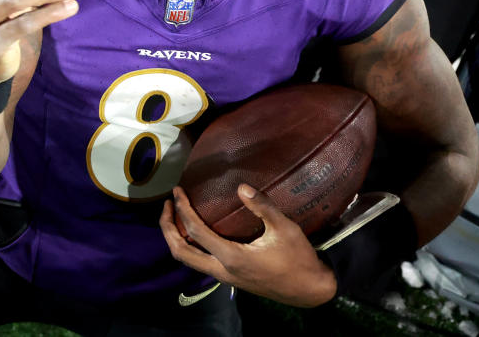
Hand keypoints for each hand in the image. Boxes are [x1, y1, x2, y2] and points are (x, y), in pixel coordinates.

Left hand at [160, 185, 336, 307]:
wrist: (310, 291)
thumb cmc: (299, 259)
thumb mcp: (285, 229)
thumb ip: (263, 207)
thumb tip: (241, 186)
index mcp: (231, 258)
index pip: (195, 232)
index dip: (182, 209)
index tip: (177, 191)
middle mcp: (222, 270)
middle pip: (180, 252)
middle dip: (167, 228)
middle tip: (167, 205)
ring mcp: (225, 277)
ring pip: (188, 261)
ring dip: (176, 238)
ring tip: (175, 216)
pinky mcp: (230, 278)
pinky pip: (200, 262)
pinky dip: (190, 246)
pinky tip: (196, 231)